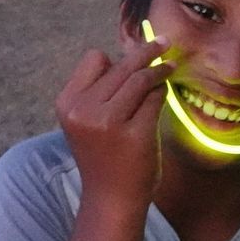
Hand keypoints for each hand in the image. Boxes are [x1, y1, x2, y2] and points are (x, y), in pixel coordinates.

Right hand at [56, 35, 172, 212]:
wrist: (111, 198)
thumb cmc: (103, 156)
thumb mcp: (87, 120)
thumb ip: (100, 91)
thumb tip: (133, 53)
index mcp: (68, 103)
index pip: (94, 59)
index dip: (116, 59)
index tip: (133, 58)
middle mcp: (84, 110)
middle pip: (121, 65)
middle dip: (145, 52)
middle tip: (163, 42)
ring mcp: (109, 122)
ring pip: (140, 78)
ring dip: (159, 69)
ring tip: (170, 66)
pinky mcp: (135, 133)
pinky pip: (155, 98)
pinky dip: (162, 92)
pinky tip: (166, 91)